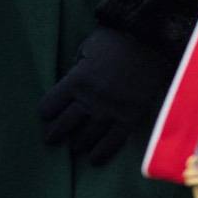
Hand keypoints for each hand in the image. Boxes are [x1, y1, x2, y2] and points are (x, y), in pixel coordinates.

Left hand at [39, 26, 171, 165]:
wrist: (151, 42)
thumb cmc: (116, 39)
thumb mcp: (87, 46)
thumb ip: (76, 67)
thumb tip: (71, 86)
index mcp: (76, 80)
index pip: (50, 105)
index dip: (47, 111)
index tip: (47, 114)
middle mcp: (90, 100)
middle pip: (65, 125)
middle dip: (55, 133)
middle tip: (51, 139)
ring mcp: (110, 111)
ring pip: (86, 137)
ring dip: (77, 143)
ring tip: (75, 145)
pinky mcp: (129, 118)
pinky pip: (113, 142)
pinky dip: (101, 153)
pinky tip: (94, 158)